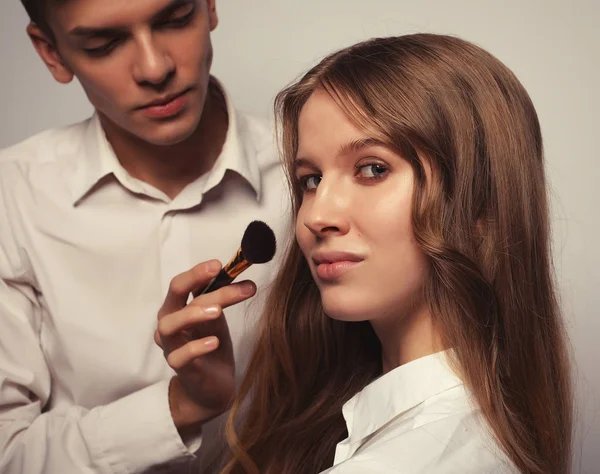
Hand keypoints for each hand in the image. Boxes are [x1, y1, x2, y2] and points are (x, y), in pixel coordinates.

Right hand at [155, 260, 255, 427]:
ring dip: (193, 314)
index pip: (181, 284)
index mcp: (178, 308)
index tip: (219, 264)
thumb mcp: (218, 317)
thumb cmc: (212, 344)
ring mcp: (171, 346)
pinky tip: (215, 342)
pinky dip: (196, 347)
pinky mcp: (179, 369)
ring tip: (218, 311)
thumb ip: (221, 297)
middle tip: (218, 272)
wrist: (214, 385)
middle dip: (194, 281)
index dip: (197, 272)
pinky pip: (179, 357)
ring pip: (169, 326)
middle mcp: (169, 324)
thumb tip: (240, 271)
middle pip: (173, 297)